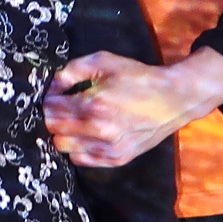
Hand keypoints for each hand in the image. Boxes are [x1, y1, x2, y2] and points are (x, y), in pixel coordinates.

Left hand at [44, 48, 222, 166]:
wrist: (174, 99)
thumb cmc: (138, 77)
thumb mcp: (104, 61)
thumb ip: (72, 70)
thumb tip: (51, 85)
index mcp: (94, 104)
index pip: (51, 109)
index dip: (49, 100)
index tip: (56, 95)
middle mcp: (99, 129)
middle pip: (53, 129)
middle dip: (52, 116)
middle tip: (62, 108)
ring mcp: (109, 147)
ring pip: (63, 147)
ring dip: (63, 133)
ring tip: (73, 121)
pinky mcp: (117, 158)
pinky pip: (80, 160)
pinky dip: (77, 148)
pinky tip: (85, 135)